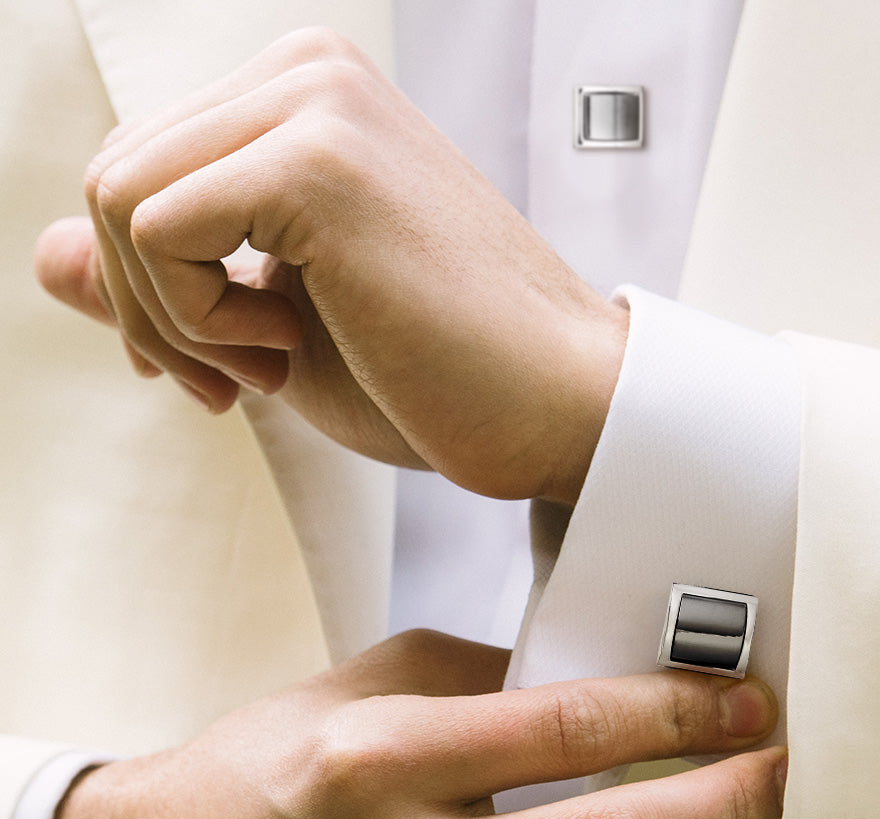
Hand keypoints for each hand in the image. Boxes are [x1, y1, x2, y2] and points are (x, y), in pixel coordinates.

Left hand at [34, 28, 628, 503]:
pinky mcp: (318, 160)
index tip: (215, 367)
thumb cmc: (440, 378)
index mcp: (308, 101)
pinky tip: (287, 347)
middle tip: (237, 380)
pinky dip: (197, 319)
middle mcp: (309, 73)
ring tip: (275, 363)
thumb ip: (159, 280)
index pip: (143, 170)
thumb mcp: (272, 329)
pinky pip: (157, 230)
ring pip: (116, 199)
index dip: (148, 288)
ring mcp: (316, 104)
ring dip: (174, 319)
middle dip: (149, 309)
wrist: (555, 410)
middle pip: (111, 176)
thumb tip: (44, 255)